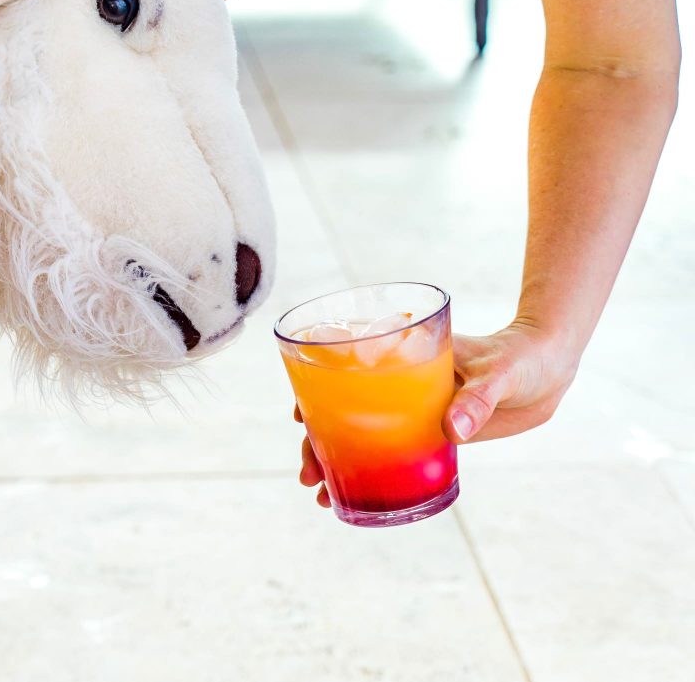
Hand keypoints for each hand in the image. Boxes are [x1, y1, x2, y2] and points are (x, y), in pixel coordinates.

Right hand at [296, 322, 579, 505]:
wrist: (550, 370)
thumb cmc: (522, 356)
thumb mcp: (500, 373)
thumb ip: (477, 399)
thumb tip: (453, 431)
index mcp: (404, 354)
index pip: (347, 370)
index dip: (316, 391)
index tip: (301, 414)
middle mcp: (400, 382)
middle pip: (345, 409)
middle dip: (319, 441)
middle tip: (308, 473)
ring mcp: (413, 409)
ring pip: (364, 435)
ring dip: (339, 461)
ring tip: (320, 495)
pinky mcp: (433, 433)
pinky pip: (396, 454)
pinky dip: (375, 472)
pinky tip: (356, 496)